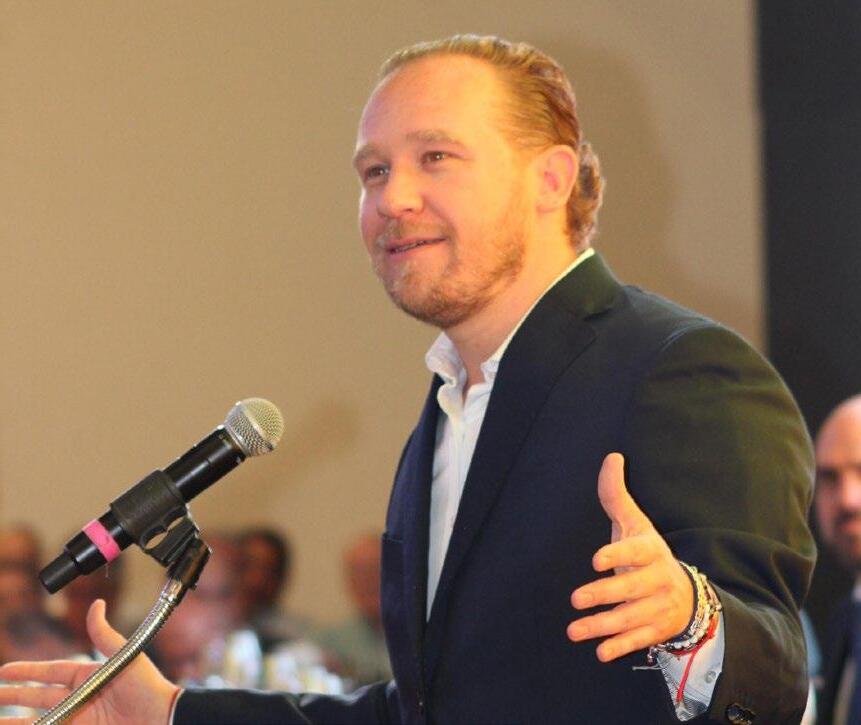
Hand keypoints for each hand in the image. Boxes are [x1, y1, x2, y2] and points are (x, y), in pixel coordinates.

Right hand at [0, 599, 178, 723]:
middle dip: (15, 696)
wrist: (163, 719)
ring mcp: (80, 718)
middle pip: (39, 697)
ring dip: (17, 721)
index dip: (28, 672)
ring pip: (42, 719)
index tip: (4, 672)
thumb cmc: (148, 687)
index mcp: (89, 676)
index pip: (51, 673)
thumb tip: (96, 604)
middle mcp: (81, 698)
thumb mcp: (124, 656)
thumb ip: (104, 635)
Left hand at [567, 453, 693, 661]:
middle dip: (604, 594)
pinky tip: (600, 652)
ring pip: (631, 618)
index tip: (596, 559)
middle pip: (632, 589)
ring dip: (602, 626)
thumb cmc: (647, 552)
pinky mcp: (657, 629)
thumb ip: (616, 494)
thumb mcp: (635, 523)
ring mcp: (659, 607)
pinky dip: (621, 647)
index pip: (636, 552)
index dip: (617, 554)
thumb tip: (612, 457)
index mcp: (651, 550)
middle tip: (575, 598)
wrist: (685, 592)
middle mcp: (658, 579)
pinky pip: (639, 640)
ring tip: (573, 631)